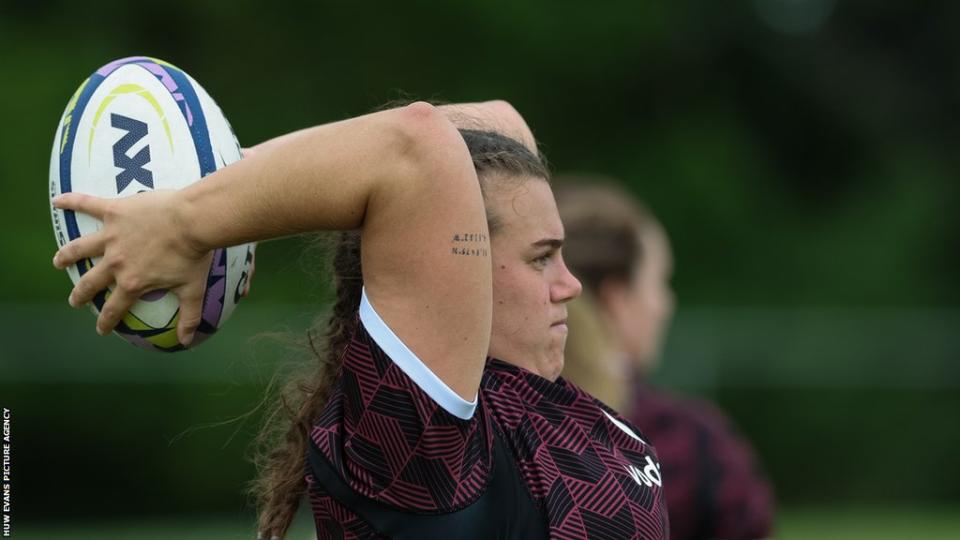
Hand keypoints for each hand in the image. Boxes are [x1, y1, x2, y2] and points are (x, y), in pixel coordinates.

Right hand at [52, 190, 212, 345]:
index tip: (100, 329)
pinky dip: (70, 202)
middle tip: (75, 300)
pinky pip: (87, 205)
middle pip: (91, 281)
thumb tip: (187, 341)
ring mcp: (112, 236)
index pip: (114, 308)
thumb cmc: (194, 255)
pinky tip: (57, 201)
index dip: (106, 321)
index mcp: (132, 282)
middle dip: (81, 294)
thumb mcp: (193, 289)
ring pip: (80, 248)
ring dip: (67, 255)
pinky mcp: (114, 212)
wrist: (193, 221)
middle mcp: (116, 262)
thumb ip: (189, 316)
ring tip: (58, 261)